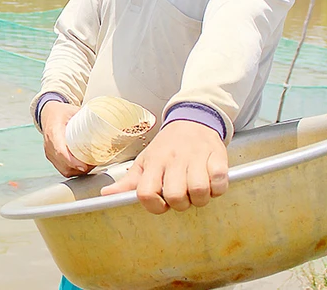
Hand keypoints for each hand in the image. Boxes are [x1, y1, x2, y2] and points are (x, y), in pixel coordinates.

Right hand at [40, 101, 93, 176]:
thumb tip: (104, 120)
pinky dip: (73, 170)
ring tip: (90, 166)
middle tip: (94, 164)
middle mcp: (49, 144)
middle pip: (63, 164)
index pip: (60, 150)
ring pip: (63, 169)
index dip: (71, 161)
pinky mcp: (51, 157)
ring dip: (77, 171)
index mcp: (54, 132)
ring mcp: (49, 152)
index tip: (83, 166)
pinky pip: (61, 169)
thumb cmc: (60, 112)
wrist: (47, 114)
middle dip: (79, 168)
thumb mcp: (73, 110)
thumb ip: (87, 117)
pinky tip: (82, 167)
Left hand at [99, 120, 227, 213]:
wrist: (193, 120)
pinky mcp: (217, 156)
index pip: (146, 193)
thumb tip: (106, 195)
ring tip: (198, 190)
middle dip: (180, 204)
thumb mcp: (145, 161)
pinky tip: (212, 182)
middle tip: (183, 196)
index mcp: (153, 162)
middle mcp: (174, 159)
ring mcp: (196, 157)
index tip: (162, 204)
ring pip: (199, 192)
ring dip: (201, 198)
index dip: (154, 206)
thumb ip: (128, 182)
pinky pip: (220, 182)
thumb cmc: (167, 146)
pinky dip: (218, 188)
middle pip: (175, 196)